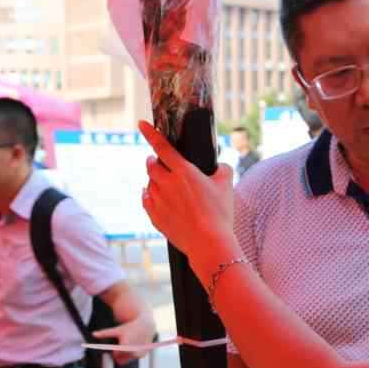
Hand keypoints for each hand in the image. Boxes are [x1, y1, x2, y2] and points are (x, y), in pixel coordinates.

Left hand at [93, 312, 155, 364]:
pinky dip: (134, 353)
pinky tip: (137, 344)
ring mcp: (139, 354)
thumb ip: (105, 333)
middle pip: (121, 360)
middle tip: (124, 344)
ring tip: (131, 342)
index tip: (118, 344)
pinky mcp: (143, 355)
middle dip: (120, 354)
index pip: (116, 356)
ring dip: (127, 354)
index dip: (115, 350)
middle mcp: (133, 352)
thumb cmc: (130, 327)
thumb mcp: (117, 330)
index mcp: (125, 347)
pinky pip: (134, 358)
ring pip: (127, 359)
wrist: (146, 325)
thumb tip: (93, 334)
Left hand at [138, 120, 240, 280]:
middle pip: (151, 165)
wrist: (208, 243)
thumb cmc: (220, 214)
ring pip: (149, 183)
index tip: (141, 124)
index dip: (151, 133)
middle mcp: (167, 183)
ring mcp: (158, 201)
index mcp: (184, 171)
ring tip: (164, 184)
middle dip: (154, 161)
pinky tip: (153, 196)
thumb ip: (222, 170)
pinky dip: (148, 195)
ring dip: (154, 180)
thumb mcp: (227, 185)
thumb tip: (219, 167)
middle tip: (158, 162)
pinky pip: (146, 200)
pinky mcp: (155, 216)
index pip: (162, 147)